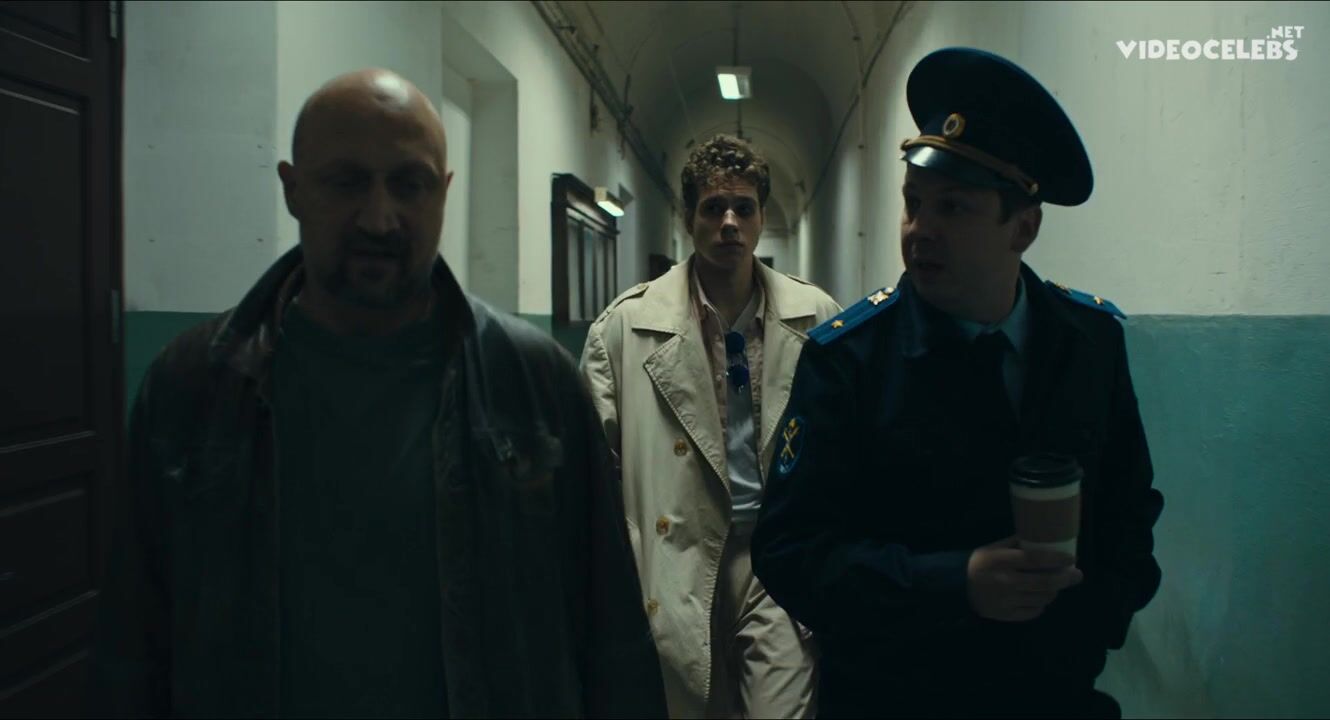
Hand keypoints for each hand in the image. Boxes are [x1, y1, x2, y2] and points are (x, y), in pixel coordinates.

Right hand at [966, 535, 1082, 621]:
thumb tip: (1043, 539)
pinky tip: (1039, 597)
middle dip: (1065, 579)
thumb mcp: (993, 548)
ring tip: (1056, 585)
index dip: (1056, 559)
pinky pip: (1033, 612)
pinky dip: (1041, 605)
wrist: (958, 587)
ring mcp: (1007, 601)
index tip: (1071, 558)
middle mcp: (1006, 582)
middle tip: (1076, 575)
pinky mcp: (1006, 615)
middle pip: (1044, 583)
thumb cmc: (979, 563)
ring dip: (1054, 591)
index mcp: (1001, 561)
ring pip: (1042, 598)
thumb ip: (1016, 544)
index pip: (1034, 559)